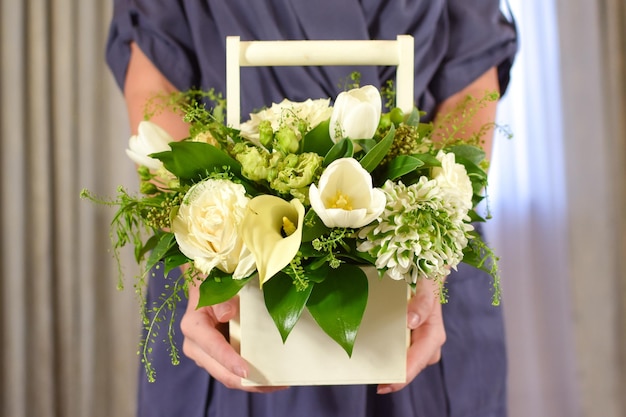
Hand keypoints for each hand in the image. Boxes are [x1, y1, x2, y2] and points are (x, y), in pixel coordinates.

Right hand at [180, 281, 285, 392]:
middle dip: (246, 382)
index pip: (214, 348)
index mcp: (194, 327)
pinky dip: (249, 378)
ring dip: (250, 383)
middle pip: (221, 371)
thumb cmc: (213, 287)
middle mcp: (195, 346)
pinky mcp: (214, 359)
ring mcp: (204, 356)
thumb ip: (221, 301)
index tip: (247, 372)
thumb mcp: (216, 289)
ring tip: (277, 384)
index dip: (230, 362)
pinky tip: (268, 379)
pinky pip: (231, 373)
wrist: (205, 289)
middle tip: (273, 384)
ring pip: (227, 376)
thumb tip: (227, 314)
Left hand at [376, 277, 445, 393]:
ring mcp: (418, 343)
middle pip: (408, 367)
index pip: (416, 362)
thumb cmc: (426, 281)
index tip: (384, 385)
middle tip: (370, 381)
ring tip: (366, 370)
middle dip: (391, 375)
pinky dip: (384, 355)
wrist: (425, 275)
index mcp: (433, 335)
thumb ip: (423, 302)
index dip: (402, 377)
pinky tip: (370, 356)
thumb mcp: (426, 286)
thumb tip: (412, 321)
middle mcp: (427, 344)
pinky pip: (397, 352)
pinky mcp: (409, 339)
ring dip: (387, 366)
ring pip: (403, 362)